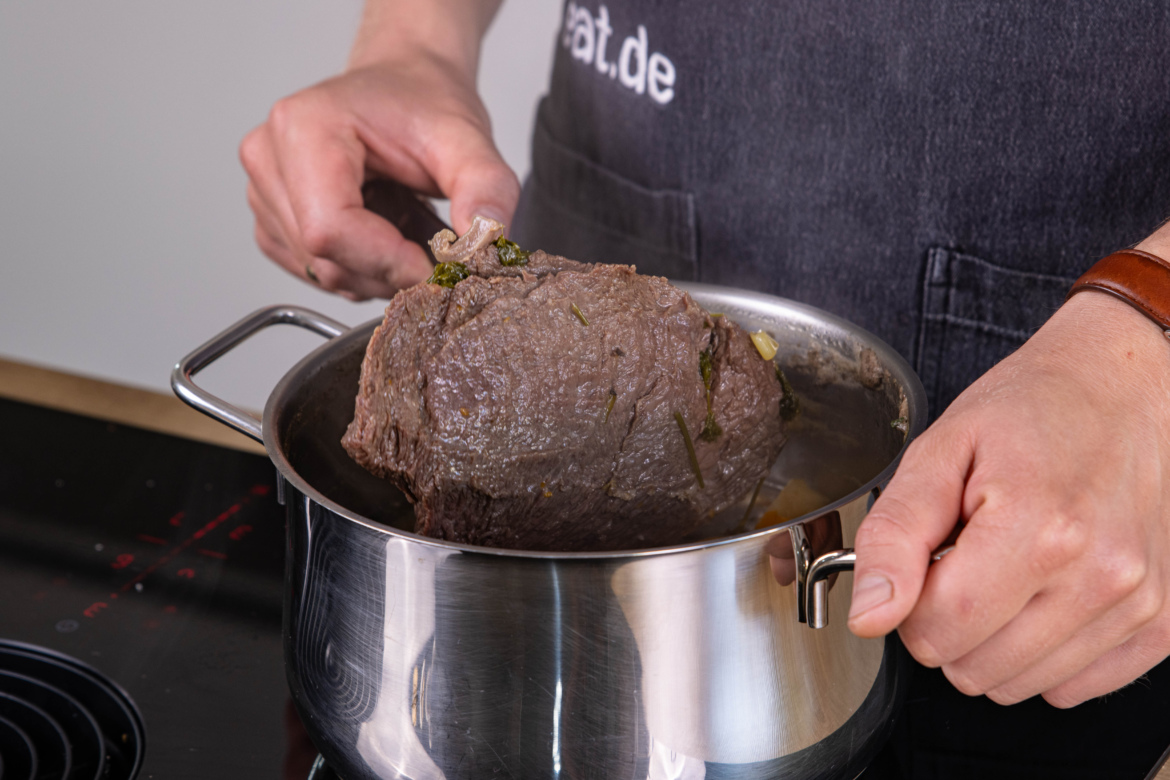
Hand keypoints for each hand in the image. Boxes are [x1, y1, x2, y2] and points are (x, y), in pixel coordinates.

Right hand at [239, 49, 518, 299]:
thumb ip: (486, 188)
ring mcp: (263, 190)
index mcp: (305, 127)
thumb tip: (486, 244)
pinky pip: (314, 272)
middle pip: (325, 258)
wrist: (405, 83)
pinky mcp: (270, 219)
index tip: (435, 263)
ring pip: (321, 273)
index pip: (329, 229)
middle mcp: (269, 157)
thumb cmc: (423, 102)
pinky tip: (379, 234)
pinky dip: (357, 270)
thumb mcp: (468, 139)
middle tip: (431, 250)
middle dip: (388, 271)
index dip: (388, 261)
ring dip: (376, 273)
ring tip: (406, 230)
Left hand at [848, 288, 1169, 707]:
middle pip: (975, 668)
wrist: (1128, 387)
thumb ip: (894, 536)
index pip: (937, 630)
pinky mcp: (1162, 625)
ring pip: (1019, 686)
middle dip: (948, 622)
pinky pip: (1074, 687)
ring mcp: (1139, 605)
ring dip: (995, 639)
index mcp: (1039, 530)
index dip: (909, 605)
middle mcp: (1100, 576)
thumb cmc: (1033, 410)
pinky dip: (1044, 652)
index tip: (925, 560)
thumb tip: (869, 615)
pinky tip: (1045, 592)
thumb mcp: (940, 451)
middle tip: (967, 556)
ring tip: (1009, 566)